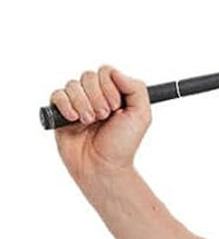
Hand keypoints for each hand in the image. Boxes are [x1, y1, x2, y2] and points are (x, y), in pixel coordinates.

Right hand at [50, 65, 151, 184]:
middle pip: (89, 76)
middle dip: (97, 97)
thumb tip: (115, 72)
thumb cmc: (122, 145)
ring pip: (73, 85)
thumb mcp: (141, 116)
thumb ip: (136, 89)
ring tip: (89, 122)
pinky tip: (74, 119)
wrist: (103, 166)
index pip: (106, 71)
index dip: (109, 86)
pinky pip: (57, 95)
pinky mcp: (61, 112)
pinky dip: (66, 105)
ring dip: (83, 104)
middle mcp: (95, 96)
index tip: (117, 108)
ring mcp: (77, 103)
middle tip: (104, 117)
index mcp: (114, 94)